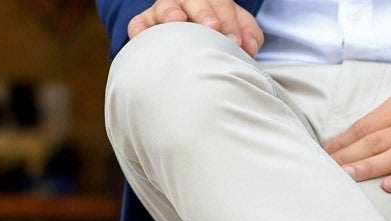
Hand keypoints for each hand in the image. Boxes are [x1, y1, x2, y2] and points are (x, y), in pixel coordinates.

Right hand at [128, 0, 262, 57]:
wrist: (197, 37)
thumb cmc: (219, 34)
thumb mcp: (238, 30)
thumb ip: (248, 33)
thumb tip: (250, 46)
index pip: (221, 3)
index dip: (230, 21)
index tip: (237, 42)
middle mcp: (187, 0)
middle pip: (195, 0)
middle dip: (205, 13)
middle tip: (214, 28)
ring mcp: (165, 10)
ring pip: (165, 6)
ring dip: (171, 13)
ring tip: (178, 20)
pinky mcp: (147, 25)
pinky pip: (139, 24)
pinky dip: (139, 29)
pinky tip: (141, 37)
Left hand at [324, 89, 390, 192]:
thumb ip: (385, 120)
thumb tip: (350, 140)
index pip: (368, 125)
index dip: (345, 140)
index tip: (326, 154)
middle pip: (378, 142)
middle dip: (350, 156)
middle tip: (328, 169)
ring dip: (369, 168)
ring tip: (347, 177)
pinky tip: (387, 186)